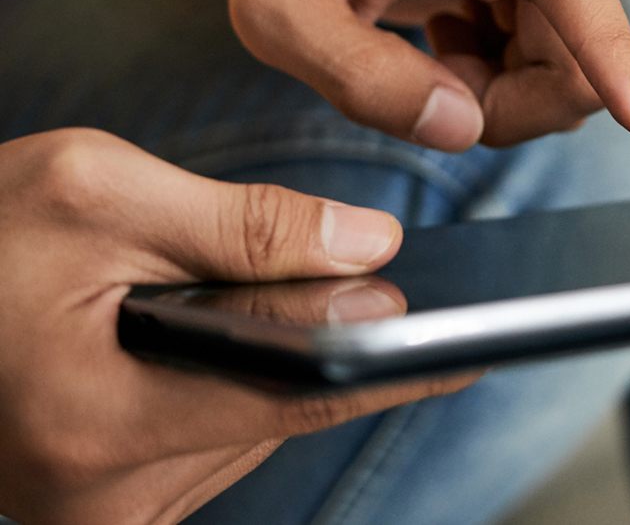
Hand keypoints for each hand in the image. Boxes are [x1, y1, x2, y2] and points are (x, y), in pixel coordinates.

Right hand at [0, 128, 473, 524]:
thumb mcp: (92, 194)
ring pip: (257, 432)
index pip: (304, 396)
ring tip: (244, 302)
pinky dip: (234, 387)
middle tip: (351, 280)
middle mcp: (113, 502)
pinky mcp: (110, 504)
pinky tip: (219, 338)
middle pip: (285, 417)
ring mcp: (109, 514)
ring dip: (275, 365)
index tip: (481, 338)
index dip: (401, 363)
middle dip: (323, 343)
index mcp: (107, 426)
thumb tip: (370, 249)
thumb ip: (245, 224)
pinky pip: (215, 443)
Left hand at [232, 0, 629, 151]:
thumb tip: (463, 127)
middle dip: (504, 108)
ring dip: (504, 95)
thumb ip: (358, 75)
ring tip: (431, 57)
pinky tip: (456, 45)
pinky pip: (569, 59)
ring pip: (576, 69)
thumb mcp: (275, 12)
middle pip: (574, 57)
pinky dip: (511, 79)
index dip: (608, 50)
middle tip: (421, 88)